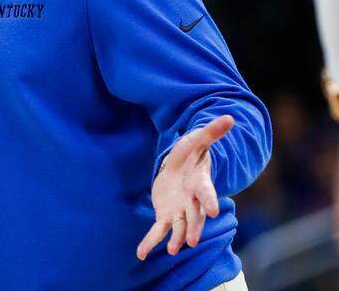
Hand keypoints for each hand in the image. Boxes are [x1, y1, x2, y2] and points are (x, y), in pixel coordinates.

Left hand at [137, 115, 233, 260]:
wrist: (182, 168)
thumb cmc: (191, 154)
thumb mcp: (198, 140)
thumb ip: (212, 131)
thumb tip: (230, 116)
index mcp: (200, 184)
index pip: (206, 192)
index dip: (209, 200)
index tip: (214, 210)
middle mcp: (192, 201)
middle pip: (194, 215)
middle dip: (193, 227)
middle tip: (191, 240)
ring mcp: (180, 210)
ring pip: (180, 226)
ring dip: (177, 238)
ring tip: (174, 249)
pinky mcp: (167, 215)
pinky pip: (159, 230)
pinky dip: (150, 242)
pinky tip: (140, 253)